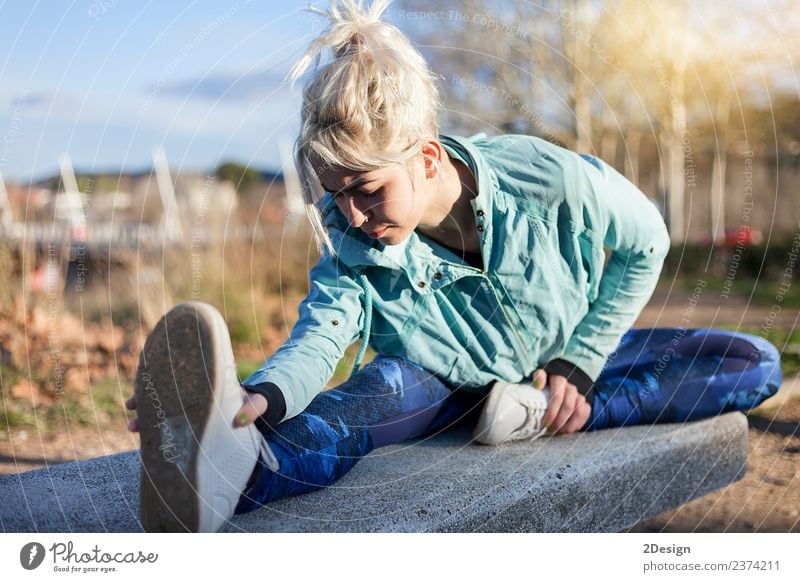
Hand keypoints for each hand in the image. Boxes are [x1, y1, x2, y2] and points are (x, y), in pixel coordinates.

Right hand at [124, 389, 267, 431]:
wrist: (257, 409)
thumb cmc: (255, 403)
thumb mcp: (257, 403)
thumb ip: (253, 408)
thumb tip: (240, 420)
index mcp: (207, 386)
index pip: (178, 381)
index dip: (158, 385)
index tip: (141, 391)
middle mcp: (195, 395)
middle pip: (165, 394)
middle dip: (145, 401)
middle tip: (130, 407)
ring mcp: (192, 408)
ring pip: (164, 409)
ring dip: (147, 417)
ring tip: (132, 426)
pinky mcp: (194, 422)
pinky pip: (172, 424)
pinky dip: (158, 429)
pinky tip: (145, 439)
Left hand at [535, 369, 590, 434]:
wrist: (563, 380)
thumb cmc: (548, 382)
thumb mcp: (541, 376)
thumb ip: (539, 377)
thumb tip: (538, 385)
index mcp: (559, 380)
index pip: (558, 397)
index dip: (552, 412)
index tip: (545, 423)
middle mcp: (571, 387)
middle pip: (568, 407)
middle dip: (559, 421)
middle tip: (550, 429)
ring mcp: (580, 395)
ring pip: (579, 412)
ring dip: (569, 425)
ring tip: (559, 431)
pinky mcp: (585, 403)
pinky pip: (585, 415)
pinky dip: (578, 425)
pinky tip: (568, 430)